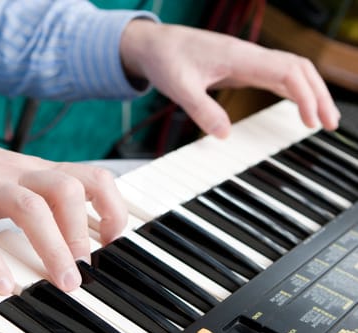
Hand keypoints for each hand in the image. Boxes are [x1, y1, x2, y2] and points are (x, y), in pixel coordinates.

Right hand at [0, 121, 126, 293]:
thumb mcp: (15, 178)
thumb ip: (43, 198)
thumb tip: (77, 234)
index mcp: (37, 170)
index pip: (91, 177)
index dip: (112, 207)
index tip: (111, 239)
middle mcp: (18, 173)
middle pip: (66, 190)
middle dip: (83, 232)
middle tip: (83, 268)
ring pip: (30, 208)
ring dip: (53, 248)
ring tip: (63, 281)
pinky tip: (1, 284)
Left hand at [120, 20, 340, 137]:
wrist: (155, 44)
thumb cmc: (166, 59)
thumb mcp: (179, 88)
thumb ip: (201, 110)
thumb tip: (224, 135)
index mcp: (239, 57)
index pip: (287, 71)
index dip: (305, 96)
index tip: (311, 122)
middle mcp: (248, 56)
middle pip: (299, 69)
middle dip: (318, 95)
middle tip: (330, 124)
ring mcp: (247, 60)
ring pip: (291, 70)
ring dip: (310, 92)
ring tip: (322, 119)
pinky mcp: (241, 67)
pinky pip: (276, 76)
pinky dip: (292, 90)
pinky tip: (298, 106)